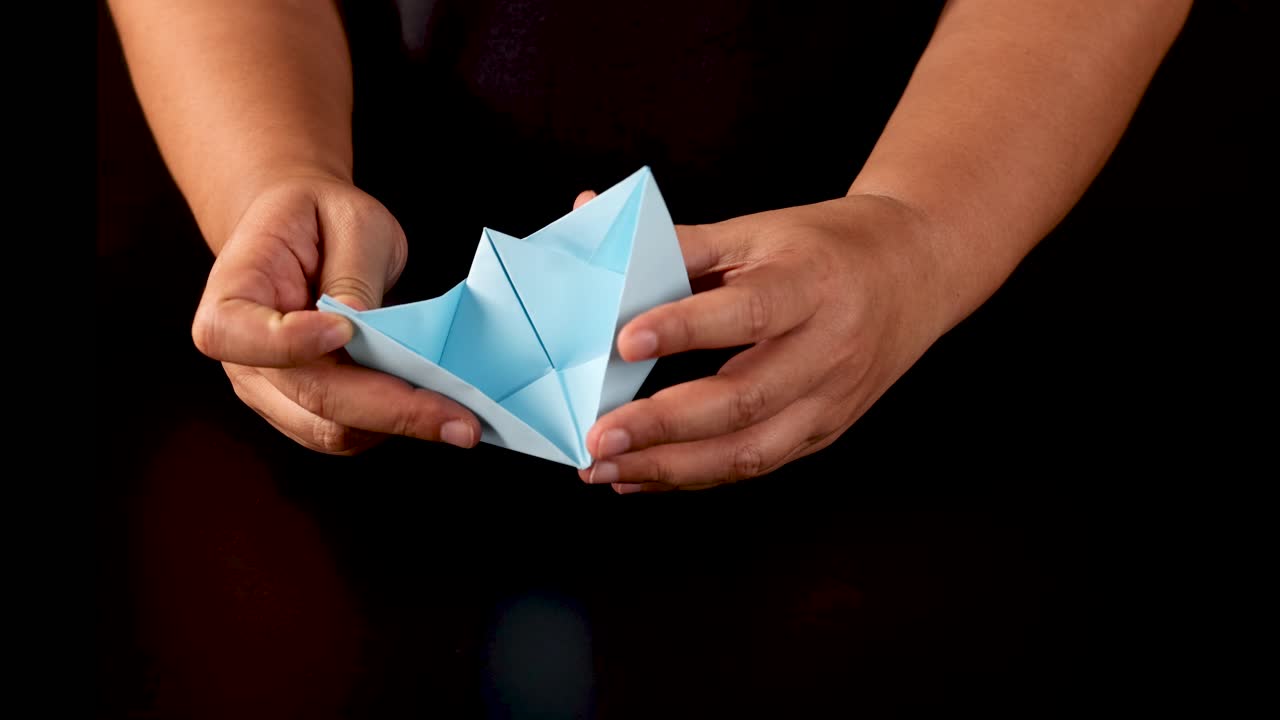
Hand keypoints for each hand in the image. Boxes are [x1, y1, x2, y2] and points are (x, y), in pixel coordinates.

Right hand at [191, 175, 480, 453]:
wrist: (298, 234)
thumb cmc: (319, 218)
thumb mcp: (348, 217)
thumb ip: (353, 271)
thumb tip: (362, 325)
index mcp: (233, 291)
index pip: (236, 333)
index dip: (291, 342)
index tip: (344, 329)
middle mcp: (242, 355)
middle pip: (310, 397)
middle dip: (390, 411)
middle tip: (460, 420)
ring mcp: (271, 391)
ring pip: (332, 430)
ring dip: (398, 425)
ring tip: (458, 415)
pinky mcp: (303, 410)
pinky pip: (347, 433)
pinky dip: (392, 425)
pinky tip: (433, 408)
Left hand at [576, 192, 947, 492]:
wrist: (915, 272)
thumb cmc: (825, 247)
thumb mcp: (760, 231)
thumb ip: (678, 240)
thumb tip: (589, 217)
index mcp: (814, 284)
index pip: (749, 312)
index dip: (686, 328)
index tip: (625, 340)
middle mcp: (829, 350)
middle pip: (745, 399)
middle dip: (664, 425)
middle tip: (599, 436)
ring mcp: (830, 400)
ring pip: (750, 451)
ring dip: (672, 468)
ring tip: (606, 469)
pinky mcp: (823, 431)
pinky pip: (754, 465)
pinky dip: (692, 476)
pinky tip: (640, 477)